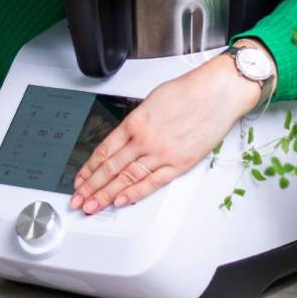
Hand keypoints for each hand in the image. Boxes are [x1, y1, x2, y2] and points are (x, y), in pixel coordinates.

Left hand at [70, 50, 262, 214]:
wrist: (218, 92)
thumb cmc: (189, 91)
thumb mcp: (152, 100)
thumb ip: (136, 121)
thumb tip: (125, 137)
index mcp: (135, 122)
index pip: (104, 150)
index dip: (89, 168)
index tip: (80, 178)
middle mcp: (145, 139)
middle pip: (111, 168)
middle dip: (91, 187)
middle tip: (78, 199)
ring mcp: (162, 154)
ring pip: (127, 179)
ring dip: (107, 195)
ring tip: (92, 206)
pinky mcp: (180, 163)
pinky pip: (152, 183)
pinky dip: (135, 194)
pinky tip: (121, 201)